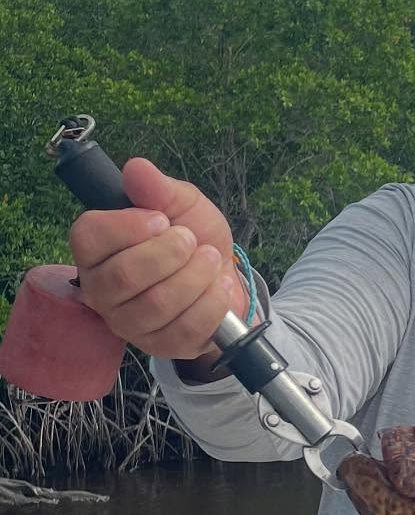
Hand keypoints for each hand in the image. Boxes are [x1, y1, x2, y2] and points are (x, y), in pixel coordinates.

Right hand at [69, 158, 244, 361]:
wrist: (226, 278)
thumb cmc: (194, 240)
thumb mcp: (183, 205)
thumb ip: (160, 189)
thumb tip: (137, 168)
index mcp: (96, 250)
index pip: (88, 236)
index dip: (128, 226)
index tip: (161, 220)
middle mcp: (102, 290)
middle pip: (126, 275)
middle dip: (172, 252)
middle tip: (192, 241)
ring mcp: (130, 323)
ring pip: (158, 303)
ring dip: (196, 276)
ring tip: (209, 261)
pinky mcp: (161, 345)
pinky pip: (186, 327)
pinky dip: (213, 302)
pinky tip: (218, 288)